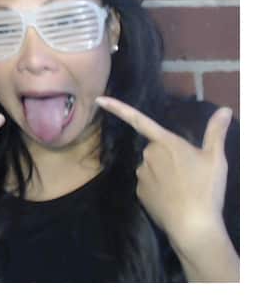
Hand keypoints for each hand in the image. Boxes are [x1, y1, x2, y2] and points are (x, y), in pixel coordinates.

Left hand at [96, 96, 231, 250]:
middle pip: (156, 150)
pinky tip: (174, 199)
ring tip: (184, 188)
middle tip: (190, 172)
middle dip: (169, 157)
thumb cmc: (205, 188)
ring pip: (153, 168)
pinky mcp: (140, 192)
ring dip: (164, 174)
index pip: (138, 119)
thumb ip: (216, 132)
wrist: (192, 225)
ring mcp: (141, 174)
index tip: (98, 100)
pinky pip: (149, 185)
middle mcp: (148, 155)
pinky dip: (160, 189)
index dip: (117, 108)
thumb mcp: (216, 158)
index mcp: (165, 142)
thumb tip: (225, 110)